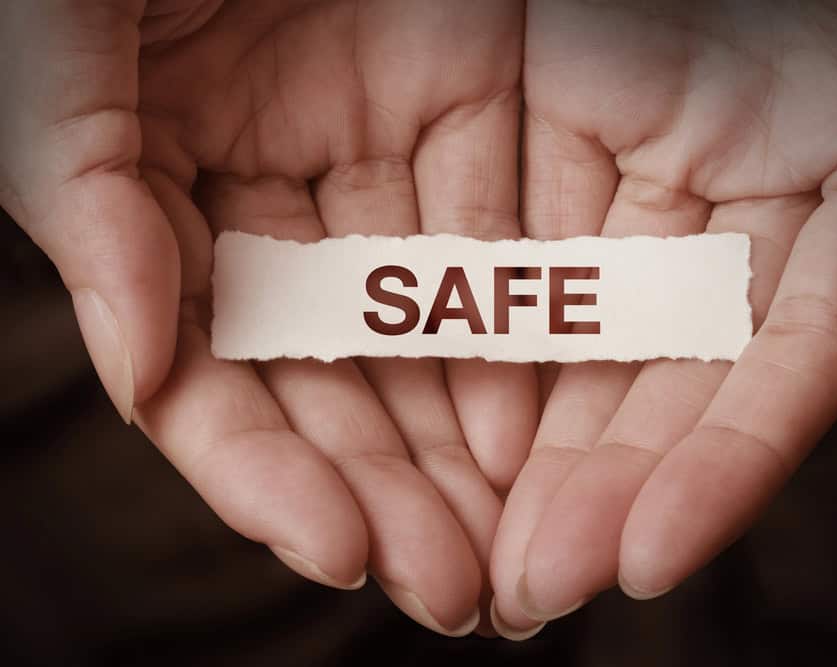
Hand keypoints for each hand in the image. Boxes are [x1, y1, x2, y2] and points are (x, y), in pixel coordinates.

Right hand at [0, 0, 535, 635]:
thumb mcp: (63, 44)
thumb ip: (84, 196)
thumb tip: (135, 366)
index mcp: (172, 204)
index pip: (221, 380)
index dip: (275, 476)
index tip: (346, 553)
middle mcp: (279, 207)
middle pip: (340, 387)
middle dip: (396, 493)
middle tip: (459, 592)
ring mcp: (379, 166)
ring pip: (431, 338)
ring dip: (473, 449)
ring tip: (518, 549)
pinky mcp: (466, 109)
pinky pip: (508, 242)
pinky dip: (531, 336)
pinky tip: (562, 425)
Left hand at [490, 0, 836, 638]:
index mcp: (817, 239)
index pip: (760, 384)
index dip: (709, 476)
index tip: (640, 560)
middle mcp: (712, 238)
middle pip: (648, 386)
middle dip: (591, 488)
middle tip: (531, 583)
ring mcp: (623, 193)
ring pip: (560, 336)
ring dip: (514, 440)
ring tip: (468, 540)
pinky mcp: (545, 134)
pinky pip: (491, 242)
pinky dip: (458, 323)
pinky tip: (428, 413)